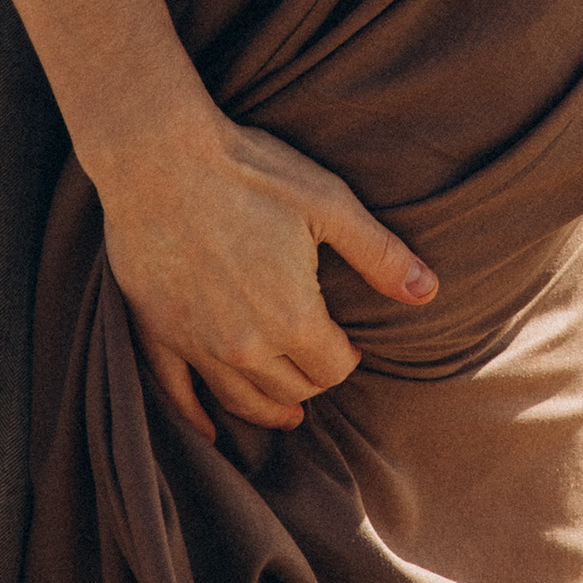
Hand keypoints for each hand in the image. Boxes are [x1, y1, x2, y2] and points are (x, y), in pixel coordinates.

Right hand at [93, 104, 437, 440]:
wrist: (159, 153)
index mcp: (293, 319)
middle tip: (316, 363)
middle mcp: (245, 346)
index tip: (347, 343)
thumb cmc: (250, 171)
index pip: (332, 369)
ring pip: (240, 400)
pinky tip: (208, 429)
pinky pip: (175, 394)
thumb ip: (379, 254)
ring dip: (268, 408)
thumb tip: (428, 292)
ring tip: (286, 411)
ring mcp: (195, 344)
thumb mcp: (329, 203)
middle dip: (311, 380)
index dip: (346, 358)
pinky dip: (195, 416)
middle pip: (290, 390)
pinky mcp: (155, 332)